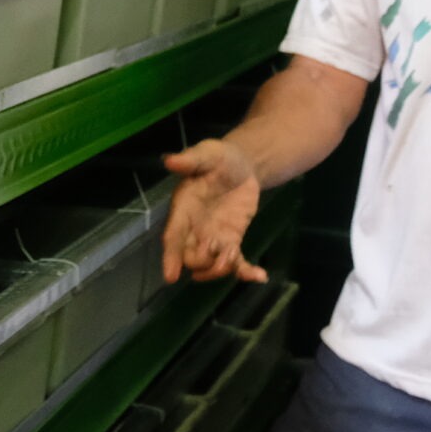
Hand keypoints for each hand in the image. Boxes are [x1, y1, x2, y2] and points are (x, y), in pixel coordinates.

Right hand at [161, 139, 270, 284]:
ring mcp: (213, 237)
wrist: (241, 166)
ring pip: (211, 265)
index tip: (171, 277)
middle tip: (223, 250)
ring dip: (222, 268)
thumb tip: (170, 161)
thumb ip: (190, 159)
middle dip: (204, 263)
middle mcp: (194, 228)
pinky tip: (260, 275)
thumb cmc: (219, 158)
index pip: (173, 236)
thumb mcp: (207, 153)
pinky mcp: (231, 241)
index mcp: (184, 209)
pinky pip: (236, 263)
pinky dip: (246, 272)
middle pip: (190, 257)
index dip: (170, 256)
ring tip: (235, 255)